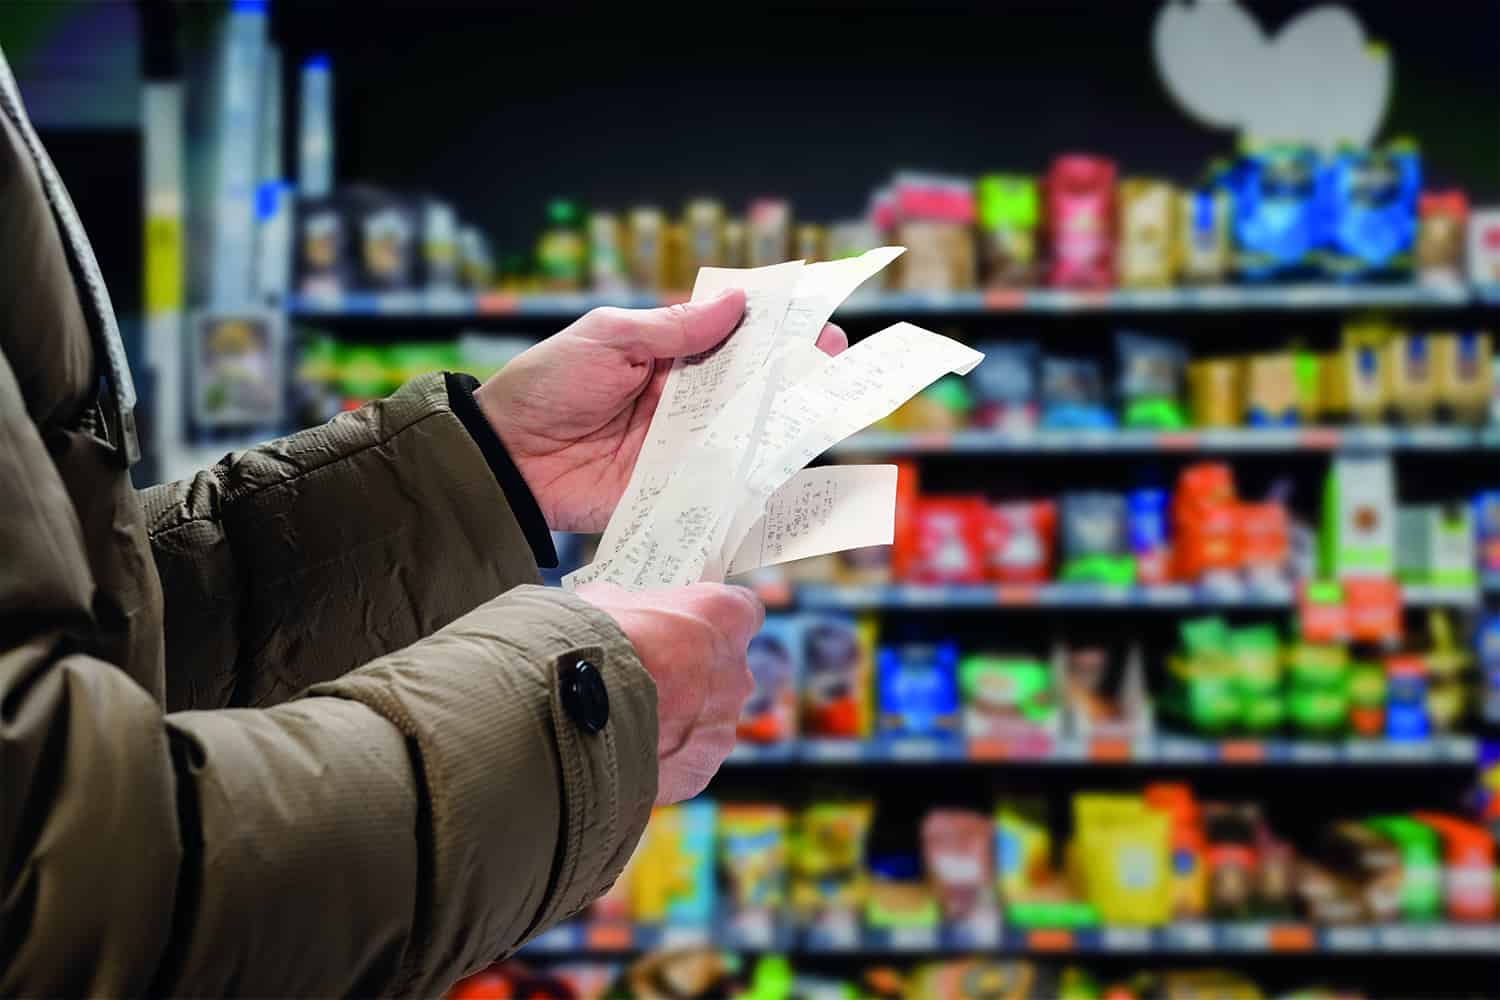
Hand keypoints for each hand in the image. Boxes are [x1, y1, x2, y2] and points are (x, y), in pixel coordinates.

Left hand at [473, 291, 848, 532]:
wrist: (506, 459)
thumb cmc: (546, 386)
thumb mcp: (608, 338)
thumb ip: (673, 328)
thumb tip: (737, 302)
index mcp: (666, 353)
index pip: (731, 335)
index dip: (773, 326)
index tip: (815, 317)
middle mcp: (682, 398)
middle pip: (749, 383)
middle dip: (793, 370)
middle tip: (834, 357)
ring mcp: (682, 444)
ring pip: (745, 430)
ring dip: (784, 420)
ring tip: (827, 406)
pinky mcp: (674, 487)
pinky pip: (722, 480)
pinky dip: (755, 475)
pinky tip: (791, 465)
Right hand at [575, 581, 762, 803]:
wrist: (572, 708)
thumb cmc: (595, 641)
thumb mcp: (609, 600)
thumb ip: (634, 607)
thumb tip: (621, 612)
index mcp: (725, 618)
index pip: (743, 611)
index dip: (713, 620)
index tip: (690, 625)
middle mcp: (737, 672)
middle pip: (725, 671)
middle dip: (692, 673)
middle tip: (651, 676)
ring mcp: (723, 726)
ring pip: (706, 720)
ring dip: (677, 718)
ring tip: (630, 718)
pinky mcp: (701, 768)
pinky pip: (686, 759)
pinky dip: (663, 756)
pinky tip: (627, 749)